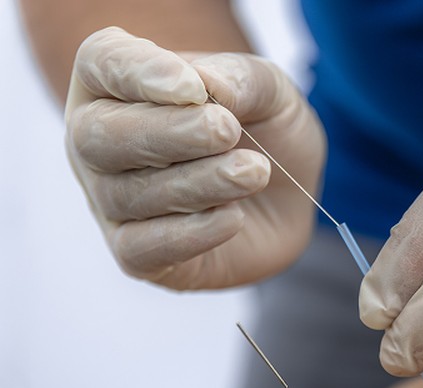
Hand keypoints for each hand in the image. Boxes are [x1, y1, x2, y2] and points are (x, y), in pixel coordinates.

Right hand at [65, 27, 325, 288]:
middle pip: (99, 136)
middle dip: (167, 133)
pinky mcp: (136, 253)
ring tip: (253, 171)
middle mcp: (98, 140)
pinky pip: (140, 249)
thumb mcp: (271, 92)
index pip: (102, 63)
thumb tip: (205, 86)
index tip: (192, 88)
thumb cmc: (264, 131)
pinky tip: (233, 216)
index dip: (140, 73)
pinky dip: (190, 233)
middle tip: (227, 130)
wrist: (287, 196)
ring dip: (198, 182)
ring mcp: (109, 200)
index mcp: (116, 82)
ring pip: (127, 194)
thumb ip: (241, 80)